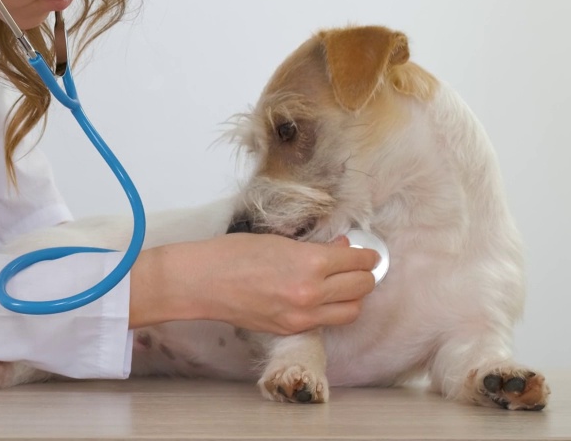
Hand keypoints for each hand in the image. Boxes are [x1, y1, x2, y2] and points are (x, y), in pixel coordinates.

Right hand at [129, 233, 379, 334]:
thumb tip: (342, 250)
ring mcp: (302, 315)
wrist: (202, 282)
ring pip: (351, 311)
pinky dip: (331, 310)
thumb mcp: (278, 242)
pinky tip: (321, 298)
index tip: (368, 254)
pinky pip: (326, 321)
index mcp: (309, 263)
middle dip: (365, 275)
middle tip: (360, 267)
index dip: (367, 256)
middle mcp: (311, 293)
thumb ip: (315, 249)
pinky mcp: (291, 329)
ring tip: (344, 285)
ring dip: (353, 297)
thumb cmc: (232, 254)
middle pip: (362, 288)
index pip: (357, 262)